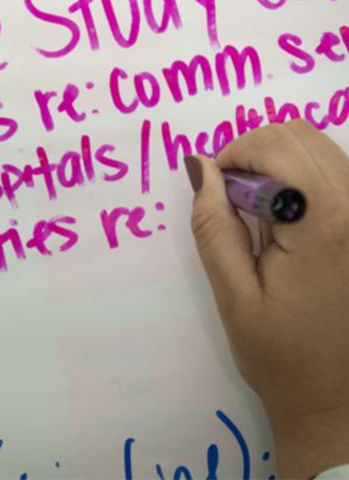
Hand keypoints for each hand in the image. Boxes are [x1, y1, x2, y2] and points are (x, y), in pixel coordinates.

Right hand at [186, 119, 348, 478]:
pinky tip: (287, 220)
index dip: (233, 156)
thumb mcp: (234, 295)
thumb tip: (201, 167)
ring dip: (279, 164)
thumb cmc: (282, 356)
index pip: (275, 146)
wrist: (339, 400)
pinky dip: (301, 178)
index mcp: (324, 225)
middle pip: (300, 135)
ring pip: (320, 147)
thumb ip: (214, 225)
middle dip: (254, 154)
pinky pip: (335, 172)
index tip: (215, 193)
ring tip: (260, 214)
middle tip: (234, 202)